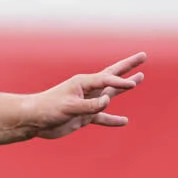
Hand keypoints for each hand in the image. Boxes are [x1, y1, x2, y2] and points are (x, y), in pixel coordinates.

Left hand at [26, 53, 145, 139]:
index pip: (107, 79)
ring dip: (124, 88)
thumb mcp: (69, 107)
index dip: (120, 82)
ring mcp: (87, 103)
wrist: (34, 121)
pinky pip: (102, 116)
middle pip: (112, 76)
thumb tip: (108, 101)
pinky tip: (124, 121)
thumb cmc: (48, 109)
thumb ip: (89, 105)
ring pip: (111, 94)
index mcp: (83, 83)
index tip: (133, 84)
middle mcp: (87, 90)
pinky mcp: (84, 116)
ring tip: (139, 79)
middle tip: (143, 56)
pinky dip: (112, 119)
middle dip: (128, 66)